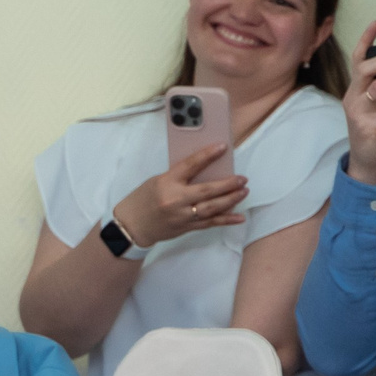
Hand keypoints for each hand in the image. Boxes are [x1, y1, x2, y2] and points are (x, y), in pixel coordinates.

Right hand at [111, 142, 246, 246]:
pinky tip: (239, 217)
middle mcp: (176, 200)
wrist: (132, 226)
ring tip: (243, 191)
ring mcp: (182, 216)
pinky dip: (226, 220)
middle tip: (242, 179)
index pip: (191, 165)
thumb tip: (204, 172)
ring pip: (212, 208)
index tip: (223, 147)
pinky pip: (210, 223)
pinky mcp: (186, 227)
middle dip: (228, 184)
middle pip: (207, 191)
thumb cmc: (143, 199)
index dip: (208, 155)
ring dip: (230, 200)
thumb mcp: (158, 181)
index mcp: (167, 183)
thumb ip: (179, 177)